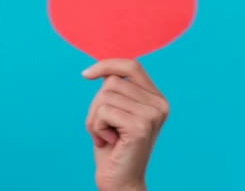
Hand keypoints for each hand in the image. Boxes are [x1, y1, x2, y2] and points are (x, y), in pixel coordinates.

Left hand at [83, 59, 169, 190]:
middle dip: (96, 104)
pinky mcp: (140, 126)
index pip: (131, 65)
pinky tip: (109, 142)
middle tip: (103, 127)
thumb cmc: (113, 146)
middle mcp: (159, 104)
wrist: (120, 180)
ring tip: (106, 135)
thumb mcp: (115, 111)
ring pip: (105, 96)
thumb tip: (100, 68)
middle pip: (112, 82)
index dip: (106, 64)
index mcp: (156, 98)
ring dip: (95, 117)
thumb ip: (115, 90)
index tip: (85, 75)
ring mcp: (152, 115)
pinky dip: (96, 127)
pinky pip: (103, 111)